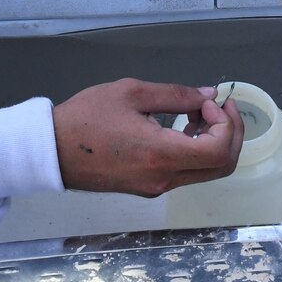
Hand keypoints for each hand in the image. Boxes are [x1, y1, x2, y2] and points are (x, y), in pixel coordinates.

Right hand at [53, 80, 244, 195]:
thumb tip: (209, 96)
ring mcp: (156, 188)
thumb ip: (177, 95)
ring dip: (212, 141)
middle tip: (219, 106)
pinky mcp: (147, 188)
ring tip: (195, 112)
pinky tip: (181, 127)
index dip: (226, 124)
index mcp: (161, 155)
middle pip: (221, 167)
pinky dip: (195, 150)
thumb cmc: (86, 118)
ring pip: (206, 172)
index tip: (211, 102)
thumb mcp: (132, 93)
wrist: (51, 151)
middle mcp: (164, 179)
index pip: (219, 151)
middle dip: (230, 134)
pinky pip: (186, 173)